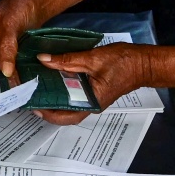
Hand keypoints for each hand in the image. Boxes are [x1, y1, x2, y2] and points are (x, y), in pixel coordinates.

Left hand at [27, 43, 152, 124]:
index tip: (32, 104)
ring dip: (54, 97)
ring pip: (68, 104)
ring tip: (37, 87)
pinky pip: (74, 94)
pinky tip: (52, 78)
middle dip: (47, 106)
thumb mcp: (92, 58)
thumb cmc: (124, 62)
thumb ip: (67, 60)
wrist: (144, 62)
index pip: (65, 116)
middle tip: (30, 94)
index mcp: (92, 102)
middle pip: (64, 113)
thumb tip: (43, 59)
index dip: (47, 113)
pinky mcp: (93, 91)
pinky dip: (62, 89)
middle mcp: (91, 104)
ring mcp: (92, 98)